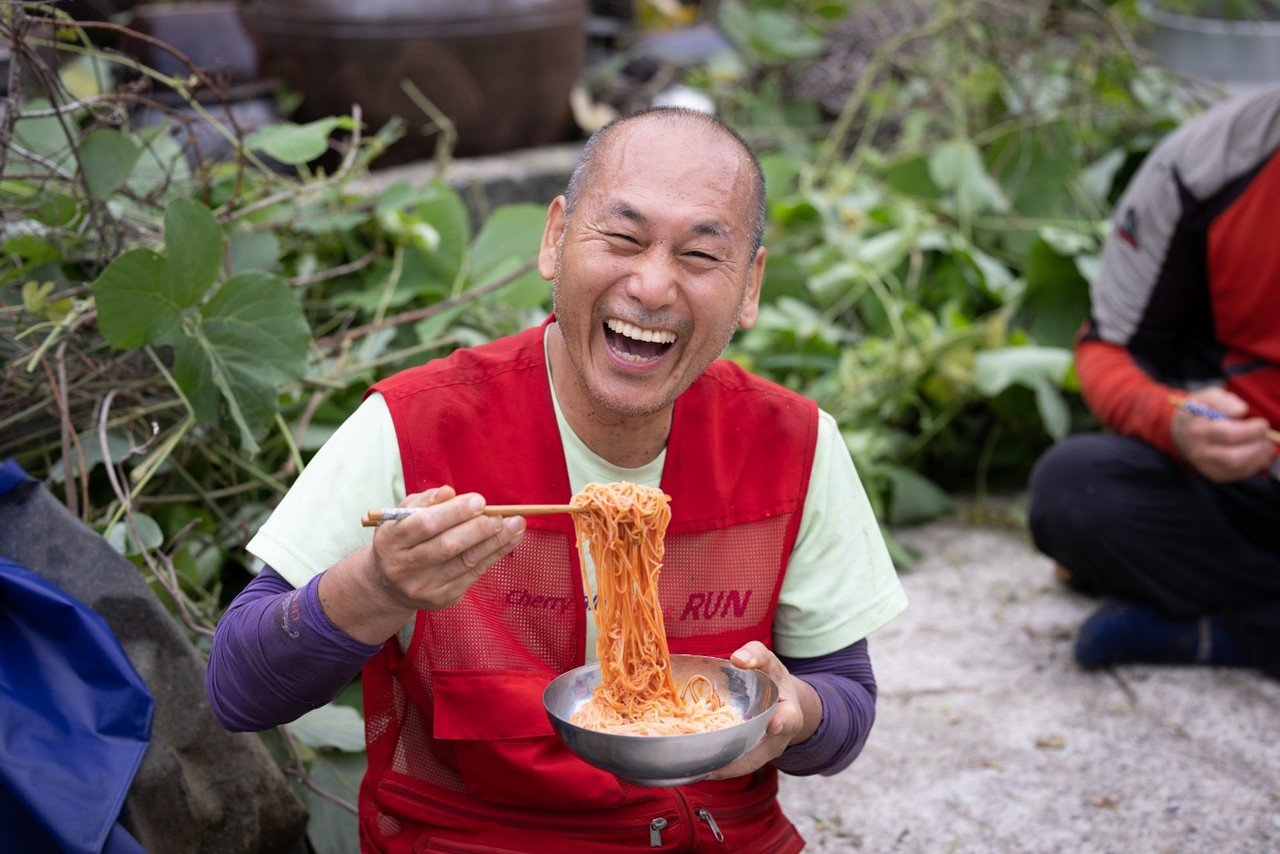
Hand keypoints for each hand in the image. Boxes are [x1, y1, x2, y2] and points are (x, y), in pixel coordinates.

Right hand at [319, 485, 524, 643]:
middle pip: (447, 546)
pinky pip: (473, 574)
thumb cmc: (402, 540)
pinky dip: (494, 555)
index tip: (479, 501)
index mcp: (391, 540)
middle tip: (502, 516)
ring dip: (495, 542)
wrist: (389, 586)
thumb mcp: (403, 516)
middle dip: (478, 530)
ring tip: (516, 525)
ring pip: (465, 562)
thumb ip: (425, 502)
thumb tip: (449, 492)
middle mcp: (403, 567)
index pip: (425, 524)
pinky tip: (510, 540)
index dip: (454, 512)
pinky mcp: (441, 599)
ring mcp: (423, 586)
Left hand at [703, 642, 821, 779]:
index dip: (783, 722)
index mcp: (788, 712)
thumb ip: (755, 654)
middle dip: (736, 763)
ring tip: (695, 771)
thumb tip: (737, 659)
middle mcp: (778, 738)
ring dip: (721, 770)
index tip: (775, 725)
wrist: (782, 700)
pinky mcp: (751, 755)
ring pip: (744, 765)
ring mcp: (764, 750)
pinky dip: (716, 767)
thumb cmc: (772, 678)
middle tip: (712, 768)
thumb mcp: (768, 661)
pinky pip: (735, 765)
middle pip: (760, 755)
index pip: (790, 719)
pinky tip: (694, 767)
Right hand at [1170, 388, 1274, 482]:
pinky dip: (1256, 464)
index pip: (1229, 435)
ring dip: (1260, 456)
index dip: (1252, 430)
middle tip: (1266, 436)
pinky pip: (1240, 474)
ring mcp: (1206, 466)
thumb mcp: (1209, 397)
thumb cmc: (1201, 411)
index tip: (1263, 424)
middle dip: (1258, 447)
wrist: (1182, 430)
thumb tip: (1241, 411)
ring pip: (1239, 468)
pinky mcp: (1215, 475)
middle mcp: (1199, 452)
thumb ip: (1225, 401)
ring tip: (1265, 443)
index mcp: (1198, 431)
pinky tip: (1258, 452)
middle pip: (1235, 457)